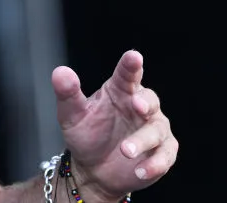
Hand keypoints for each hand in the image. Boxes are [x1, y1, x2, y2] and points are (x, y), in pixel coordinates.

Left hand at [53, 50, 177, 199]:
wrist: (93, 170)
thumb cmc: (86, 134)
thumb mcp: (71, 115)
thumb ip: (67, 94)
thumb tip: (60, 72)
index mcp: (120, 90)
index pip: (127, 74)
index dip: (131, 65)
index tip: (134, 56)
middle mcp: (140, 106)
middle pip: (150, 99)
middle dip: (145, 102)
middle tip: (136, 106)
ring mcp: (153, 129)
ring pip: (156, 130)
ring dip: (143, 140)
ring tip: (125, 151)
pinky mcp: (162, 152)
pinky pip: (165, 156)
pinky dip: (155, 163)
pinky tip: (140, 170)